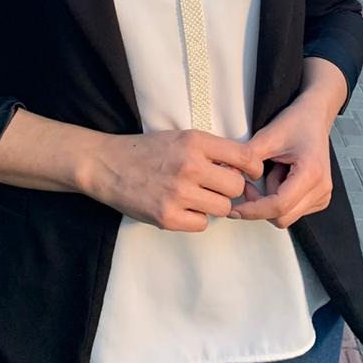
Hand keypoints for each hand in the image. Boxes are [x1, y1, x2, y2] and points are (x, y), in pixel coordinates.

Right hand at [86, 130, 263, 232]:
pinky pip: (202, 224)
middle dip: (230, 188)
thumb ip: (211, 150)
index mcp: (195, 142)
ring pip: (223, 208)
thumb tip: (243, 170)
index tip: (252, 173)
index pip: (243, 156)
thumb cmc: (147, 150)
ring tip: (197, 196)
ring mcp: (178, 194)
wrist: (108, 165)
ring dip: (214, 205)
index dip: (253, 168)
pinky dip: (196, 218)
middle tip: (217, 187)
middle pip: (236, 186)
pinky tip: (183, 207)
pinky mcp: (167, 217)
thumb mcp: (181, 138)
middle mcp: (189, 166)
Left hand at [229, 61, 345, 229]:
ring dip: (271, 200)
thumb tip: (225, 172)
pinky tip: (281, 177)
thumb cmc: (297, 122)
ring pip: (286, 216)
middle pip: (282, 217)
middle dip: (260, 204)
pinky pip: (293, 211)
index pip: (278, 206)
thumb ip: (246, 157)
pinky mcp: (319, 198)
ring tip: (272, 172)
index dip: (253, 210)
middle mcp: (321, 188)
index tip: (235, 209)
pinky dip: (280, 199)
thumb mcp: (268, 136)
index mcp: (311, 173)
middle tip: (250, 183)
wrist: (315, 116)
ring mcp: (323, 195)